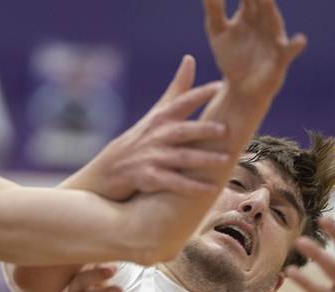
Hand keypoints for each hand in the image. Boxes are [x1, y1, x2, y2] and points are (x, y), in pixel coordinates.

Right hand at [79, 55, 229, 199]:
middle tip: (225, 129)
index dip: (199, 94)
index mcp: (161, 118)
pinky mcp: (148, 178)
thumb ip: (177, 89)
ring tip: (225, 160)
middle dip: (203, 129)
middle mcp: (156, 136)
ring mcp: (151, 158)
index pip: (181, 102)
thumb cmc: (140, 139)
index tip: (219, 86)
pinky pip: (173, 183)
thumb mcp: (157, 112)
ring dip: (203, 160)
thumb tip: (190, 58)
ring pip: (181, 158)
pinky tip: (210, 189)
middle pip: (182, 131)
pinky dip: (191, 187)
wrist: (108, 171)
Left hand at [203, 0, 305, 94]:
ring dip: (271, 9)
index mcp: (249, 12)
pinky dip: (295, 46)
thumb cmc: (232, 57)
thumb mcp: (218, 32)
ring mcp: (273, 37)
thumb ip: (214, 9)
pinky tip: (300, 40)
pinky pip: (289, 51)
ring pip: (274, 20)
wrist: (241, 88)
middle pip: (263, 0)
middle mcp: (264, 20)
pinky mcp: (279, 58)